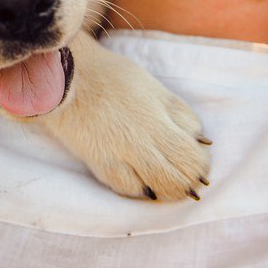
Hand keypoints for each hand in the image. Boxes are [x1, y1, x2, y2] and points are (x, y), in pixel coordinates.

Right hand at [40, 34, 211, 200]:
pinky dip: (139, 189)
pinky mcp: (100, 162)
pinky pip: (128, 188)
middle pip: (181, 175)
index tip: (197, 162)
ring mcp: (122, 153)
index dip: (200, 163)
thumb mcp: (153, 87)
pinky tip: (140, 183)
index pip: (194, 153)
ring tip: (166, 185)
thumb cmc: (111, 76)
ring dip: (168, 190)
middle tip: (187, 180)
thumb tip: (200, 140)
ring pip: (159, 187)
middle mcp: (145, 138)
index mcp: (161, 115)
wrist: (66, 76)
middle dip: (189, 181)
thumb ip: (178, 113)